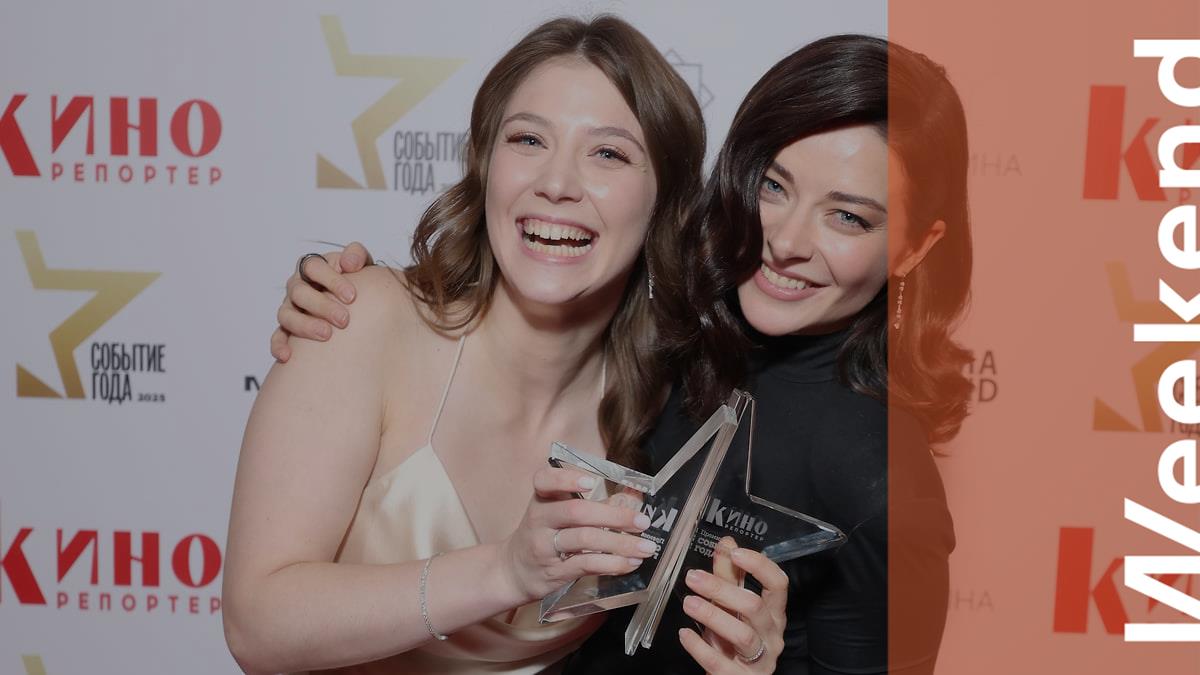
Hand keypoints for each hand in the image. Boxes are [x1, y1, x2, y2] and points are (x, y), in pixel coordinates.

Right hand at [272, 242, 372, 361]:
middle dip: (322, 306)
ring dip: (305, 325)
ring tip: (326, 335)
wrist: (356, 303)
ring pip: (286, 315)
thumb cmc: (357, 281)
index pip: (314, 267)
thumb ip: (357, 255)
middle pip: (300, 292)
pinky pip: (278, 336)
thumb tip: (350, 263)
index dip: (331, 280)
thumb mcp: (361, 264)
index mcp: (313, 267)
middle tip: (344, 320)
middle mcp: (297, 286)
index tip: (352, 297)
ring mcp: (290, 307)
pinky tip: (288, 356)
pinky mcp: (287, 329)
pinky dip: (279, 346)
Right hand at [493, 467, 655, 603]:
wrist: (514, 571)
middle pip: (576, 512)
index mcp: (542, 499)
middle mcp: (540, 520)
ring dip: (620, 543)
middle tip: (642, 521)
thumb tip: (632, 497)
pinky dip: (612, 564)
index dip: (567, 480)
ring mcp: (545, 546)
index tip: (590, 483)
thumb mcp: (557, 514)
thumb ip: (591, 504)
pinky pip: (586, 565)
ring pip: (584, 540)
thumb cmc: (545, 536)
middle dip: (614, 516)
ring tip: (645, 547)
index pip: (544, 481)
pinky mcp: (553, 572)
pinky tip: (629, 563)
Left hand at [679, 537, 788, 673]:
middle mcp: (771, 636)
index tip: (735, 552)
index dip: (760, 566)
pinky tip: (685, 634)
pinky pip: (720, 663)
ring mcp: (759, 660)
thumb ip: (729, 577)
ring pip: (742, 634)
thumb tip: (727, 543)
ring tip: (688, 603)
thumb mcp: (731, 608)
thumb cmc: (733, 642)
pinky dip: (700, 647)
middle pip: (754, 606)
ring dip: (712, 615)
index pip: (778, 584)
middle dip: (722, 589)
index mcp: (773, 614)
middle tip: (693, 577)